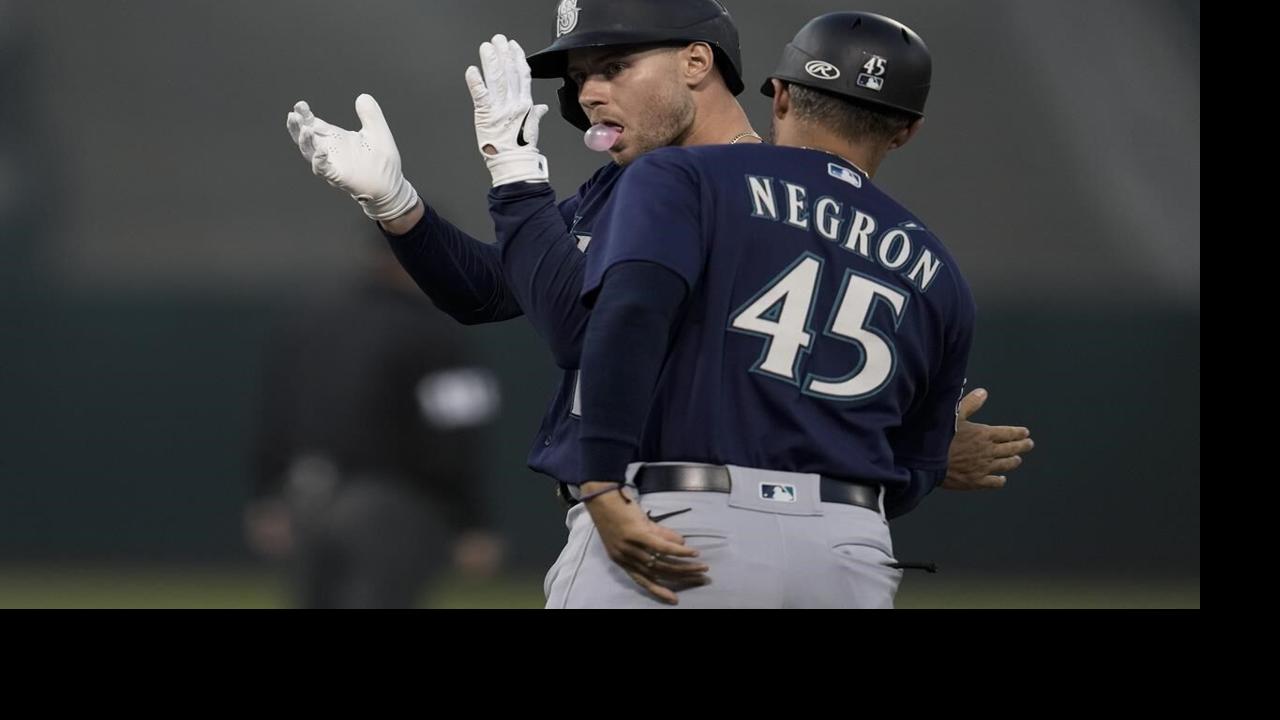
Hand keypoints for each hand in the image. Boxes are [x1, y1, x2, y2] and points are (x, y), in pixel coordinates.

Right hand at [285, 94, 418, 220]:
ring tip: (305, 129)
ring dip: (305, 142)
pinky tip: (320, 151)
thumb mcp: (378, 132)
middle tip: (293, 115)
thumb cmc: (382, 161)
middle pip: (305, 138)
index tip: (300, 105)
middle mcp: (329, 150)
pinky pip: (324, 170)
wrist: (391, 185)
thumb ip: (370, 114)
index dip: (304, 115)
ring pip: (310, 153)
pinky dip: (320, 161)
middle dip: (297, 127)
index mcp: (335, 138)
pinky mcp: (338, 177)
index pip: (313, 124)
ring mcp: (332, 164)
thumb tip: (363, 97)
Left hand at [465, 34, 550, 185]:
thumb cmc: (521, 148)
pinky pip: (480, 95)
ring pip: (496, 79)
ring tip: (486, 48)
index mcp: (525, 104)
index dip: (518, 58)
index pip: (522, 75)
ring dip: (490, 61)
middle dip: (503, 54)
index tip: (514, 46)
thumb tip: (542, 108)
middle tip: (498, 40)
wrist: (513, 163)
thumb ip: (535, 114)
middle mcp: (513, 103)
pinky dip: (475, 82)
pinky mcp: (485, 115)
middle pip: (509, 73)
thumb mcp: (532, 128)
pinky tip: (472, 70)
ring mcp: (499, 108)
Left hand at [580, 482, 708, 604]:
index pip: (642, 580)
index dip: (659, 590)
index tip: (675, 599)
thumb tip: (681, 543)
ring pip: (662, 562)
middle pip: (657, 573)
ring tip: (701, 567)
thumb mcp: (636, 528)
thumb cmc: (617, 511)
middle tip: (699, 579)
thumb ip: (658, 536)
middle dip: (680, 578)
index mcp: (622, 560)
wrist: (601, 496)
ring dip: (684, 566)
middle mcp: (626, 557)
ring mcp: (631, 547)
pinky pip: (662, 547)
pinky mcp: (637, 534)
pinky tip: (691, 553)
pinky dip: (678, 552)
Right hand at [943, 388, 1034, 489]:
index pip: (1007, 433)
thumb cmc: (940, 437)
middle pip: (1010, 449)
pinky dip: (999, 480)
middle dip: (1021, 446)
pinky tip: (1002, 479)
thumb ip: (970, 404)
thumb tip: (983, 393)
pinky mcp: (976, 481)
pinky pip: (993, 482)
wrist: (928, 463)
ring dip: (1013, 461)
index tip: (1025, 432)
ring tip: (1018, 459)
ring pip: (1005, 465)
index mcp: (984, 434)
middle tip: (1029, 444)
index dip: (1017, 432)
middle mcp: (988, 451)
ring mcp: (983, 468)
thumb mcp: (954, 415)